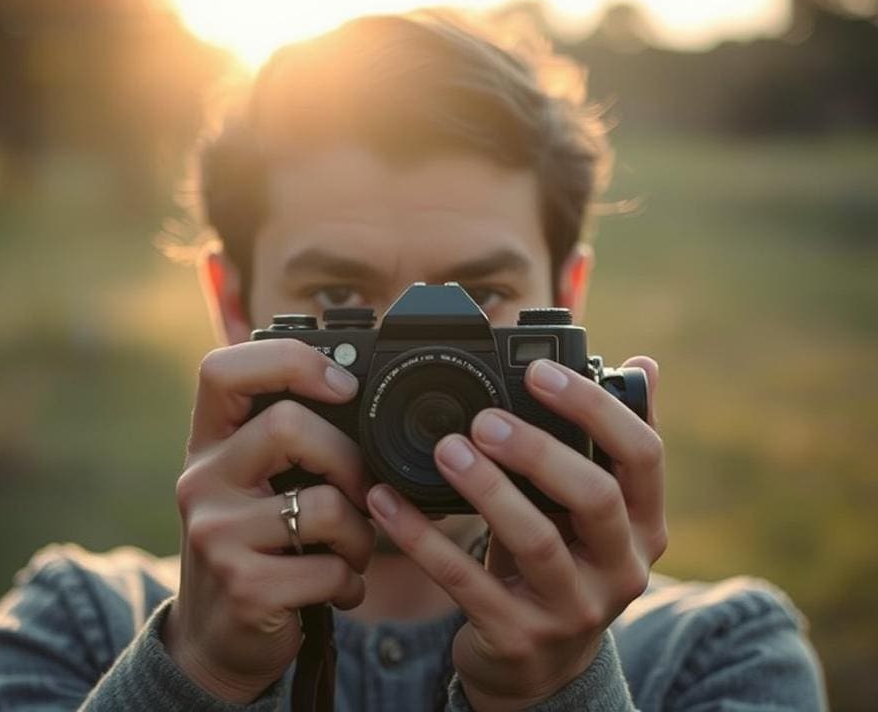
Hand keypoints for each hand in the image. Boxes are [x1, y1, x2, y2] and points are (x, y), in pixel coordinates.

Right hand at [163, 339, 376, 702]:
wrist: (213, 640)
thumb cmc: (253, 547)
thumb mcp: (252, 485)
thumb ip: (286, 443)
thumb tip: (362, 398)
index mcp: (208, 444)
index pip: (222, 369)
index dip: (288, 360)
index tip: (344, 387)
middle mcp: (201, 480)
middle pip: (288, 425)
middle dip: (350, 459)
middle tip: (364, 492)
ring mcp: (215, 534)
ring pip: (323, 504)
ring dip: (361, 534)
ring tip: (351, 551)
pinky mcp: (243, 586)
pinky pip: (329, 567)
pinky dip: (351, 581)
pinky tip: (338, 589)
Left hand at [366, 357, 665, 710]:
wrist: (541, 667)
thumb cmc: (565, 562)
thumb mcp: (594, 509)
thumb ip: (612, 441)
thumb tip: (644, 363)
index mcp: (644, 523)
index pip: (643, 453)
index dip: (595, 407)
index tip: (540, 372)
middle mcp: (621, 567)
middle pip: (595, 497)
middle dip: (538, 451)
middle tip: (485, 422)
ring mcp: (572, 608)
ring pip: (535, 541)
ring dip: (486, 489)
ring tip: (446, 450)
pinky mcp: (517, 636)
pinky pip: (465, 581)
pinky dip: (421, 538)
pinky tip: (386, 501)